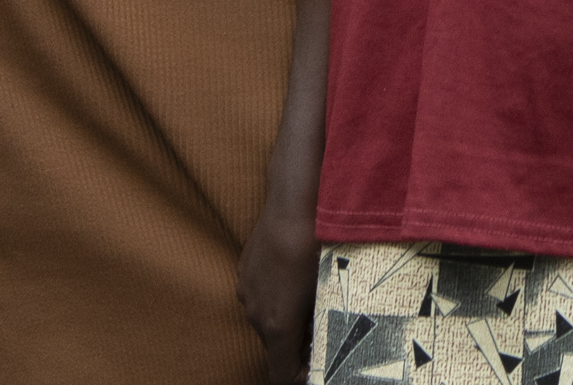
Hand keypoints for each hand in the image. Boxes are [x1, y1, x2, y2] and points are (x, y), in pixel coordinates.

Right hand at [234, 187, 320, 384]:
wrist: (294, 204)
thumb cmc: (318, 248)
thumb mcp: (328, 292)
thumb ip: (322, 325)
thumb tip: (324, 341)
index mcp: (277, 326)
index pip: (280, 374)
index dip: (300, 376)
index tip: (317, 368)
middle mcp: (256, 314)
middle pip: (276, 347)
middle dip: (297, 345)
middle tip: (324, 329)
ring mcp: (247, 292)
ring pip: (266, 319)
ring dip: (285, 318)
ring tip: (311, 297)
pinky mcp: (244, 272)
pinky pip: (259, 295)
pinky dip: (275, 296)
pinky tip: (295, 275)